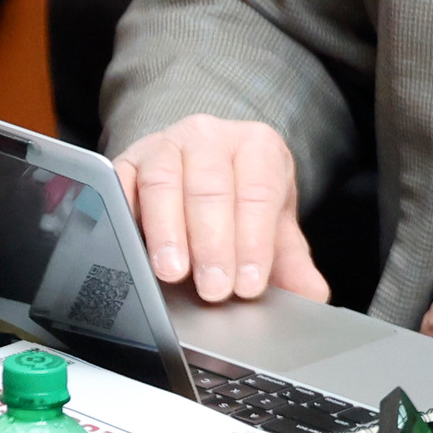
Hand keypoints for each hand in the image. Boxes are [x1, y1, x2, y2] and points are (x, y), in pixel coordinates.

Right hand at [112, 116, 327, 304]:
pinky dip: (124, 216)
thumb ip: (290, 259)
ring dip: (167, 232)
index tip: (249, 284)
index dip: (255, 241)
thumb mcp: (270, 221)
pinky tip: (132, 248)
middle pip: (211, 188)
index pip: (258, 192)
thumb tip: (312, 295)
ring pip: (163, 183)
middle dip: (213, 244)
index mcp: (256, 146)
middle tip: (214, 289)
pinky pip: (120, 184)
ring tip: (173, 273)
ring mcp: (165, 145)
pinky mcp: (125, 161)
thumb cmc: (239, 193)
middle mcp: (210, 137)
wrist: (204, 161)